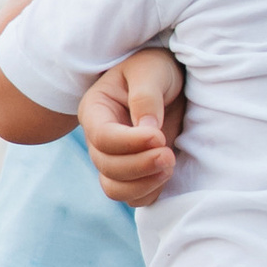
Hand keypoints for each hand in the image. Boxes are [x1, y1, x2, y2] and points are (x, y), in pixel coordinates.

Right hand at [78, 48, 185, 205]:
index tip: (159, 136)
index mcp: (96, 110)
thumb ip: (146, 97)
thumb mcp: (151, 70)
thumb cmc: (156, 69)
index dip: (130, 143)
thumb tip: (148, 130)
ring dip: (144, 183)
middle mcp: (98, 139)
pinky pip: (134, 198)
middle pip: (107, 167)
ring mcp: (115, 159)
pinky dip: (150, 193)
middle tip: (169, 153)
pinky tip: (167, 173)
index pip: (102, 138)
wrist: (170, 82)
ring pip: (115, 188)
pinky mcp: (134, 174)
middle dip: (139, 165)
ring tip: (170, 164)